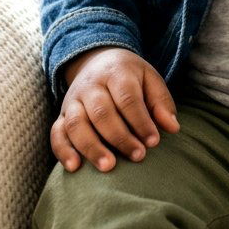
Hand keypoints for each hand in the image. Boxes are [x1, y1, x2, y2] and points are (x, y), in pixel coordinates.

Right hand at [51, 46, 179, 172]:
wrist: (97, 60)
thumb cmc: (129, 76)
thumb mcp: (149, 78)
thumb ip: (161, 102)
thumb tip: (172, 128)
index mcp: (116, 72)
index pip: (127, 98)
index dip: (140, 121)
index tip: (154, 141)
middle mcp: (91, 85)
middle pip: (101, 112)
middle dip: (120, 137)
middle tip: (138, 157)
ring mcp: (72, 100)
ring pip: (76, 124)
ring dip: (91, 147)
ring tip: (109, 167)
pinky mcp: (61, 115)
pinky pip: (56, 133)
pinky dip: (62, 151)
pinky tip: (74, 168)